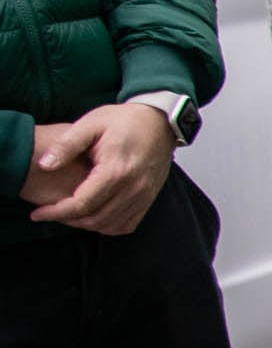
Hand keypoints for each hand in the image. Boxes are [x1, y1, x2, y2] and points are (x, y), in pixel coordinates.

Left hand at [28, 102, 174, 235]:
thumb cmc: (123, 121)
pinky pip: (127, 225)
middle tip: (49, 213)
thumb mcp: (89, 124)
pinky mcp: (149, 199)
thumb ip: (66, 145)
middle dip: (67, 220)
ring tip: (68, 215)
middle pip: (95, 219)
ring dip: (86, 225)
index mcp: (116, 171)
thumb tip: (44, 165)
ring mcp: (143, 195)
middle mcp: (133, 188)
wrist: (159, 122)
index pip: (82, 203)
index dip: (56, 212)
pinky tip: (93, 217)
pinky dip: (107, 227)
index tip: (37, 213)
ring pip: (110, 225)